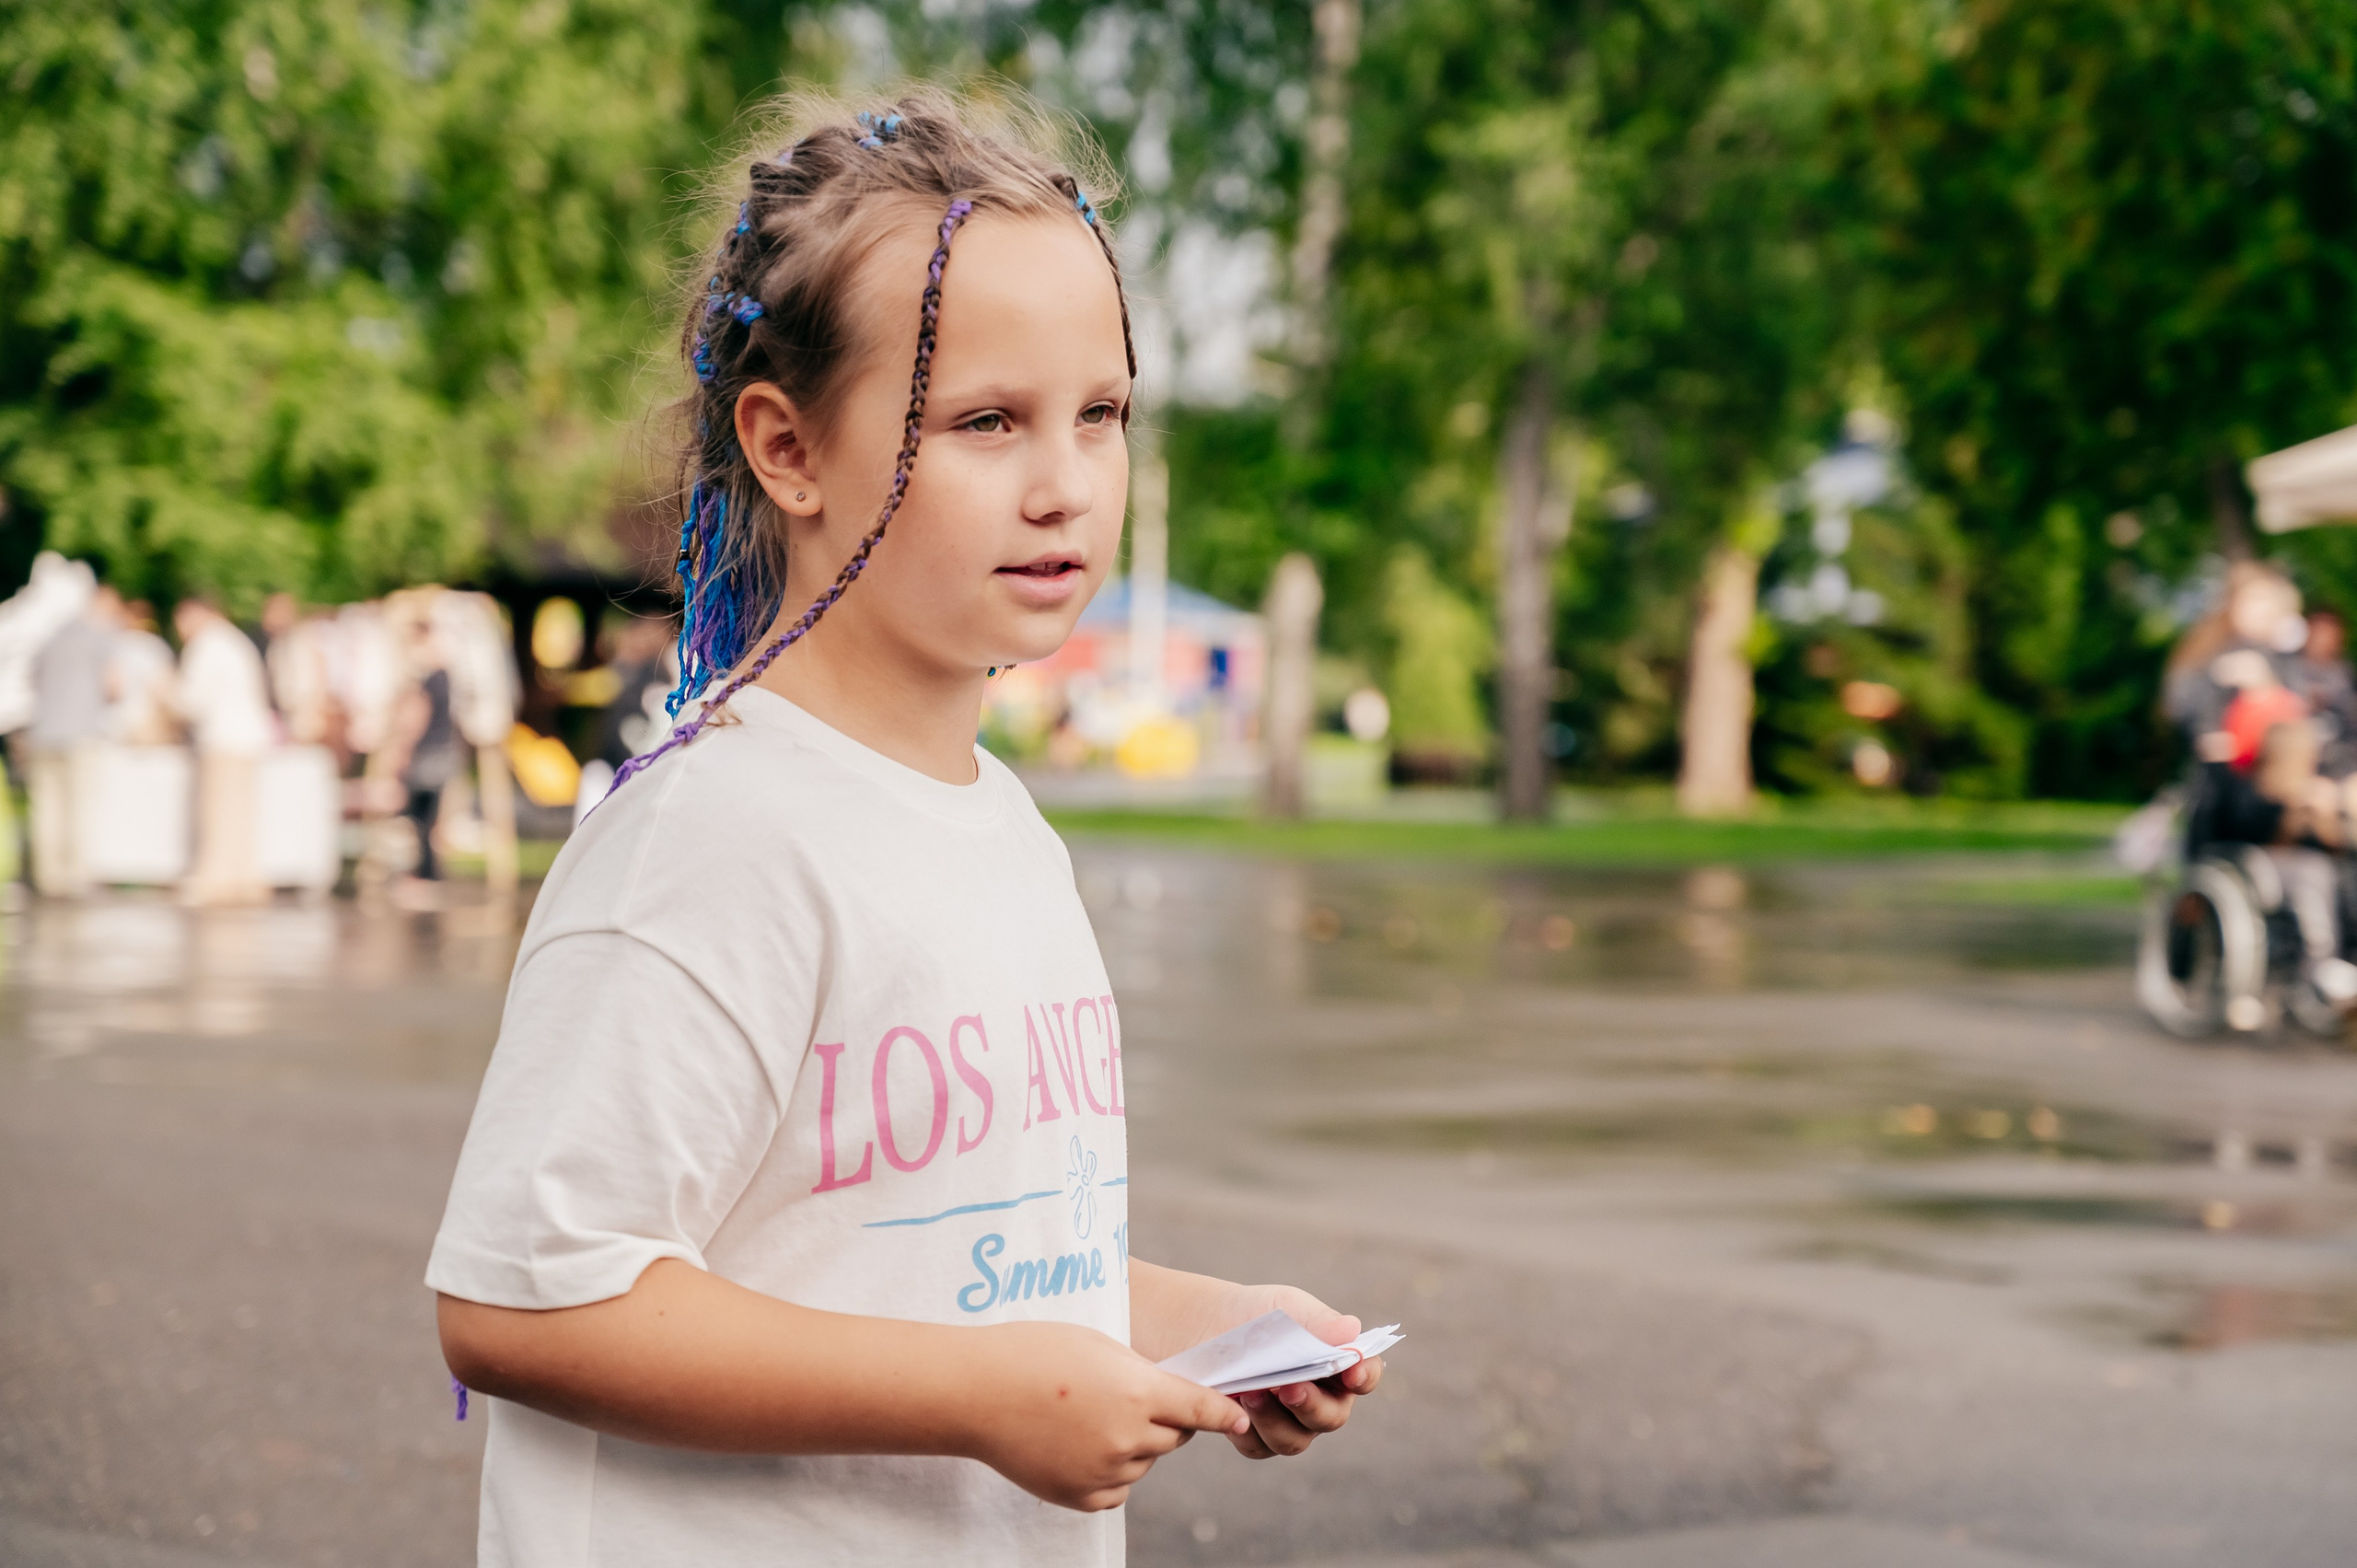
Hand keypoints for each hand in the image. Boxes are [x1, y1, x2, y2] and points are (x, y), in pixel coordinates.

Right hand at [965, 1320, 1250, 1511]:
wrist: (976, 1392)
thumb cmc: (1035, 1354)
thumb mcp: (1100, 1345)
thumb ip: (1142, 1374)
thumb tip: (1171, 1397)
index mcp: (1137, 1392)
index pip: (1200, 1408)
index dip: (1224, 1413)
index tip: (1241, 1419)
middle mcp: (1128, 1437)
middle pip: (1175, 1436)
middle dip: (1165, 1419)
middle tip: (1128, 1399)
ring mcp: (1105, 1471)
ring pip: (1146, 1460)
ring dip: (1135, 1443)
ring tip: (1087, 1417)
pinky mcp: (1083, 1497)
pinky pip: (1119, 1487)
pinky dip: (1111, 1470)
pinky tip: (1078, 1444)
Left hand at [1216, 1284, 1383, 1460]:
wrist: (1208, 1324)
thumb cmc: (1258, 1314)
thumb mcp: (1285, 1307)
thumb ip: (1317, 1321)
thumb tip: (1351, 1329)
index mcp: (1337, 1364)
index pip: (1365, 1375)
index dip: (1365, 1375)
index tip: (1353, 1371)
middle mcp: (1321, 1400)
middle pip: (1332, 1417)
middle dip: (1313, 1405)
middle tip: (1291, 1387)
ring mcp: (1290, 1422)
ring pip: (1295, 1440)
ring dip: (1275, 1420)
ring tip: (1251, 1393)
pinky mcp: (1257, 1436)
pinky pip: (1258, 1446)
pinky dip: (1248, 1429)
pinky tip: (1235, 1406)